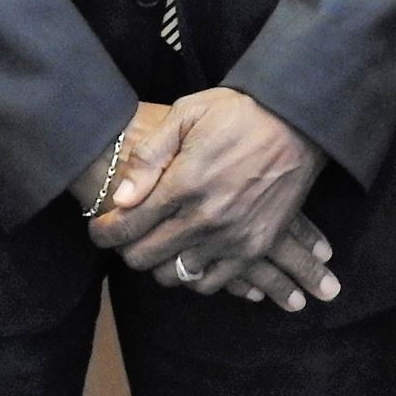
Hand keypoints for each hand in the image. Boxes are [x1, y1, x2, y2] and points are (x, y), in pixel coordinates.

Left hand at [88, 88, 340, 306]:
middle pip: (146, 256)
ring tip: (156, 247)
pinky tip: (189, 258)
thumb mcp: (187, 114)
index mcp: (184, 183)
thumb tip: (122, 198)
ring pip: (176, 275)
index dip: (104, 233)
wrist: (297, 122)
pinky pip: (214, 282)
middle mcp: (206, 218)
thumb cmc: (238, 112)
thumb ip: (150, 156)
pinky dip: (195, 277)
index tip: (98, 231)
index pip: (128, 225)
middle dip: (126, 249)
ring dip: (159, 264)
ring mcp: (232, 237)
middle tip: (125, 237)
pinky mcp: (255, 246)